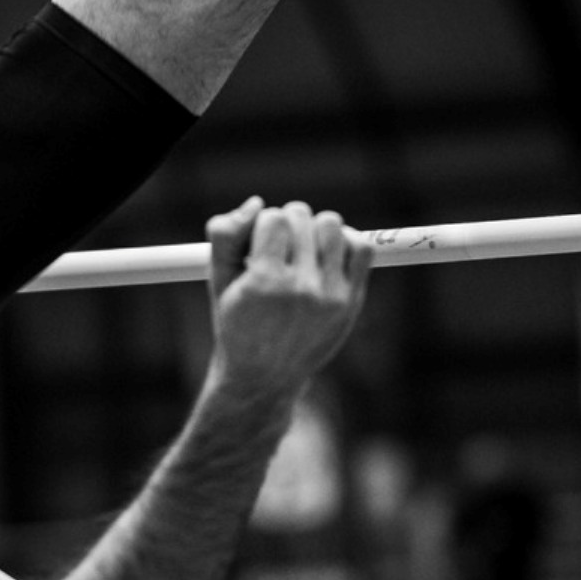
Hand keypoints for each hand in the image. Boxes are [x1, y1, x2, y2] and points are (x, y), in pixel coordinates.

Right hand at [205, 197, 371, 397]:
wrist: (264, 376)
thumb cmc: (236, 323)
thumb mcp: (218, 280)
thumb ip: (225, 235)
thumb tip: (257, 203)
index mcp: (264, 283)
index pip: (273, 217)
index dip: (261, 225)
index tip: (255, 246)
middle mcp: (301, 289)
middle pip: (302, 217)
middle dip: (287, 225)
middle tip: (277, 249)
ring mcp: (331, 296)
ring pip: (332, 225)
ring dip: (315, 229)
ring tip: (302, 250)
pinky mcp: (351, 301)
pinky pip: (362, 248)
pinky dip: (346, 241)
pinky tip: (327, 255)